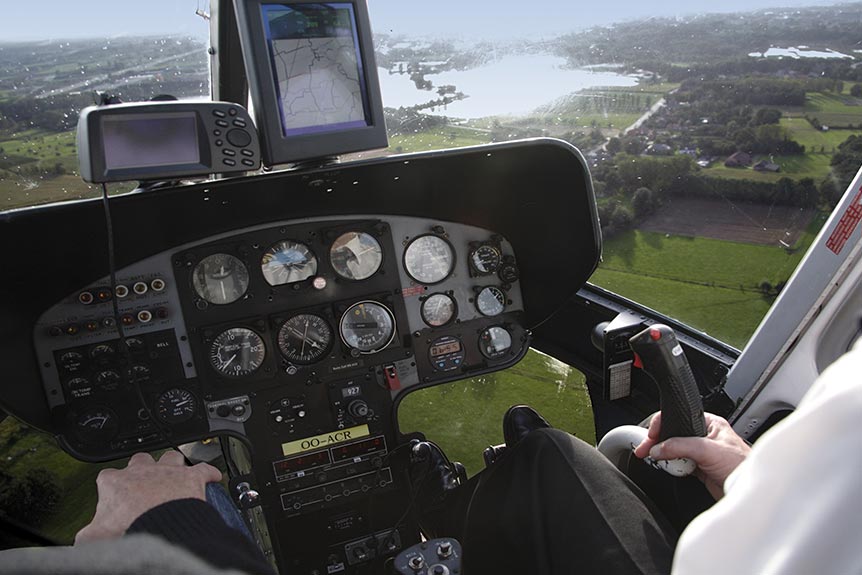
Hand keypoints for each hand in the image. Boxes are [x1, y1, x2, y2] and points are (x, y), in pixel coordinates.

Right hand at [75, 451, 221, 543]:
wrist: (160, 527)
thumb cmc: (130, 528)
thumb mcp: (95, 536)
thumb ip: (87, 536)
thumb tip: (82, 544)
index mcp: (116, 483)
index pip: (107, 477)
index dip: (111, 487)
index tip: (113, 497)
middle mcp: (143, 471)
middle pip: (140, 460)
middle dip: (141, 468)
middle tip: (143, 483)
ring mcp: (168, 472)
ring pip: (170, 457)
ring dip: (172, 465)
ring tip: (174, 474)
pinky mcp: (192, 477)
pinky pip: (204, 468)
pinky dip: (209, 473)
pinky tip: (212, 477)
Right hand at [633, 412, 750, 498]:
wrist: (751, 494)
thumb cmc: (743, 466)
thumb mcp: (708, 449)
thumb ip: (680, 446)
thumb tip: (658, 448)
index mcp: (709, 423)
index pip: (678, 418)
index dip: (662, 425)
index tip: (650, 436)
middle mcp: (704, 436)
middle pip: (673, 435)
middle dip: (659, 443)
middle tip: (644, 450)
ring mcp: (701, 453)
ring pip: (674, 451)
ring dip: (666, 457)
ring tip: (658, 460)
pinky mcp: (699, 469)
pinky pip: (678, 464)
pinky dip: (673, 467)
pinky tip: (672, 469)